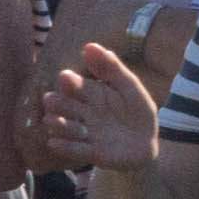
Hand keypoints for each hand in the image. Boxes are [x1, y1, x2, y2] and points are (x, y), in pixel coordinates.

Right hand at [36, 39, 163, 173]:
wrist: (146, 144)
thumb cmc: (136, 113)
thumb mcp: (129, 88)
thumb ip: (111, 69)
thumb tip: (89, 45)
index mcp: (90, 93)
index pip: (73, 85)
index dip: (68, 82)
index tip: (66, 77)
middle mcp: (81, 112)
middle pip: (61, 105)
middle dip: (56, 103)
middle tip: (51, 100)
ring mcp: (83, 133)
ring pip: (61, 127)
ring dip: (60, 124)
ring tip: (66, 124)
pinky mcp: (89, 153)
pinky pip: (72, 150)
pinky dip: (63, 146)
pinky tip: (55, 142)